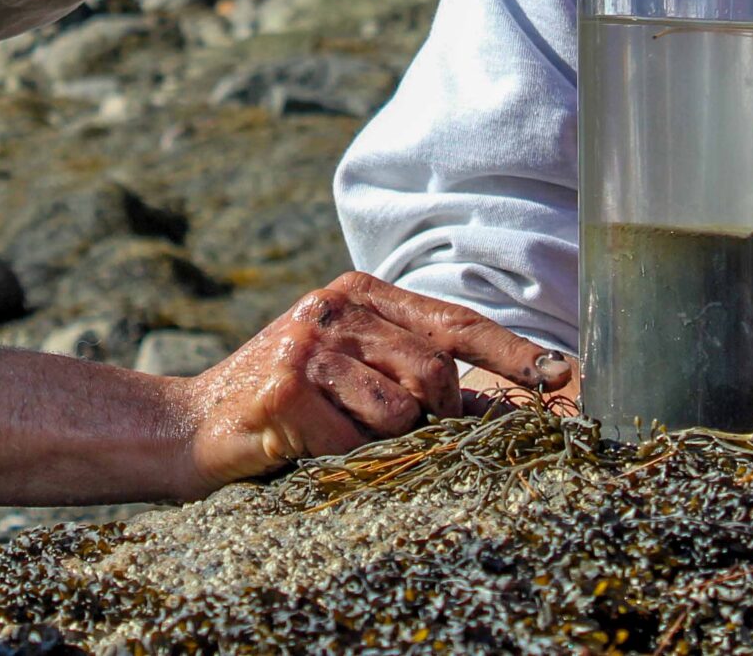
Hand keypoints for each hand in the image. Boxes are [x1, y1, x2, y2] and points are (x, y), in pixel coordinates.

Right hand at [162, 271, 572, 491]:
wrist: (189, 425)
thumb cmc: (284, 403)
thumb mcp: (348, 368)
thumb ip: (408, 368)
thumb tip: (496, 398)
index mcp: (356, 295)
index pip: (455, 323)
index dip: (513, 353)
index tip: (563, 376)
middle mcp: (332, 307)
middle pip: (436, 371)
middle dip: (436, 416)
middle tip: (400, 431)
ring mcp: (307, 343)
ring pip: (399, 411)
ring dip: (378, 440)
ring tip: (335, 431)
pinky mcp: (286, 386)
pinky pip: (354, 442)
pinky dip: (340, 457)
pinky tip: (304, 444)